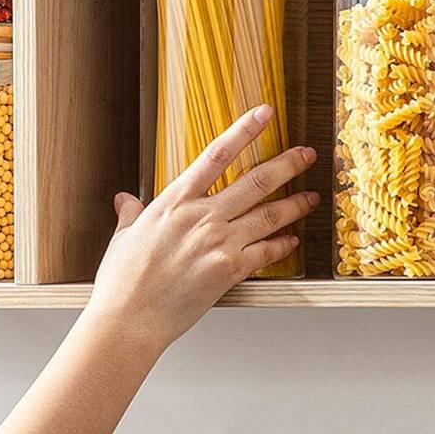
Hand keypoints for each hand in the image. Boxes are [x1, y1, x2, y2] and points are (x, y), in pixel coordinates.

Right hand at [84, 105, 318, 358]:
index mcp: (174, 201)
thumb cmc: (122, 280)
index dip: (243, 130)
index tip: (263, 114)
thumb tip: (125, 199)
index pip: (216, 154)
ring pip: (268, 216)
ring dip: (295, 204)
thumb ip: (130, 212)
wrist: (129, 319)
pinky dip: (282, 244)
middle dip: (287, 164)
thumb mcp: (124, 236)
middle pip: (255, 182)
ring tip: (312, 196)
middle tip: (306, 153)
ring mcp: (218, 244)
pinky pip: (265, 252)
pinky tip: (292, 239)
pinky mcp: (229, 272)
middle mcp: (201, 217)